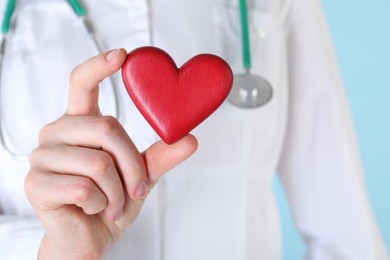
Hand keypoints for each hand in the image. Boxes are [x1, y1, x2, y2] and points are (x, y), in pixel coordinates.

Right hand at [25, 49, 197, 258]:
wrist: (89, 240)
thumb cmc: (111, 202)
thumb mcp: (140, 175)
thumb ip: (161, 156)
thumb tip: (190, 139)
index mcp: (79, 124)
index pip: (81, 84)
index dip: (99, 66)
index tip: (122, 55)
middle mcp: (56, 133)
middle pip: (106, 127)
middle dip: (132, 165)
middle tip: (135, 189)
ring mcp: (42, 157)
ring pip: (98, 162)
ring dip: (117, 191)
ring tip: (111, 203)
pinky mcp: (35, 184)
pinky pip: (84, 188)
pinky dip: (102, 205)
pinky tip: (93, 210)